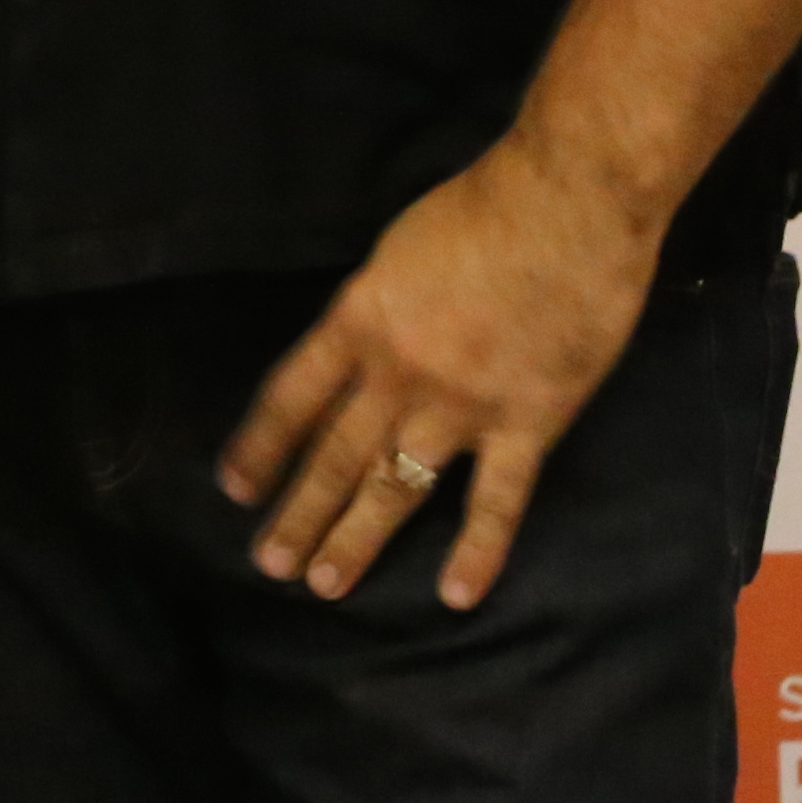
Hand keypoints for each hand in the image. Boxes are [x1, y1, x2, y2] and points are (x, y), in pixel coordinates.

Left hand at [215, 132, 655, 610]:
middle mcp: (397, 372)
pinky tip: (455, 596)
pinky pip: (496, 501)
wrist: (567, 205)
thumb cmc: (482, 210)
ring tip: (324, 586)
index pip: (291, 395)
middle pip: (335, 453)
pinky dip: (477, 552)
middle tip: (267, 564)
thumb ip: (375, 310)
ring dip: (357, 539)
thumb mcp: (396, 252)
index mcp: (358, 320)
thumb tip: (359, 353)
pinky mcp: (529, 423)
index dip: (260, 445)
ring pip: (396, 486)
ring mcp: (461, 404)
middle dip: (298, 513)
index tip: (234, 488)